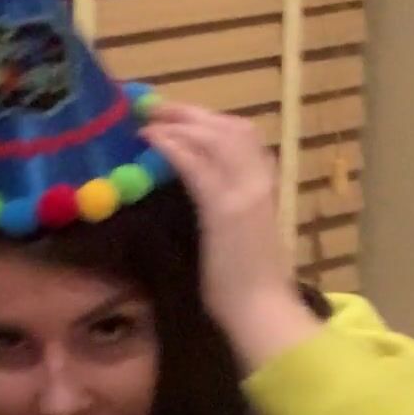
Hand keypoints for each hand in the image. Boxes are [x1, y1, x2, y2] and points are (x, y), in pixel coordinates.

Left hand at [141, 102, 321, 367]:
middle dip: (191, 112)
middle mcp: (259, 181)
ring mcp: (244, 193)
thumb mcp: (239, 231)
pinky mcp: (225, 210)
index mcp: (266, 185)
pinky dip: (174, 146)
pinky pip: (198, 166)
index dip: (209, 120)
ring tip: (148, 117)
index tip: (178, 116)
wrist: (261, 307)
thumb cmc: (245, 280)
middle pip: (229, 127)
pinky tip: (152, 138)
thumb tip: (202, 189)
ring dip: (179, 122)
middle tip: (155, 107)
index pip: (242, 136)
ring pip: (214, 138)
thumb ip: (227, 205)